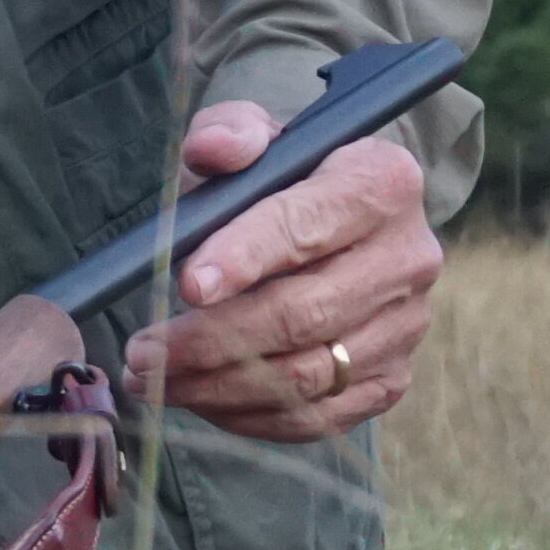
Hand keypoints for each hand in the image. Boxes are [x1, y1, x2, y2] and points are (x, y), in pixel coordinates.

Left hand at [124, 96, 438, 441]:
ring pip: (305, 376)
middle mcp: (408, 258)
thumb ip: (229, 132)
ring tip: (151, 379)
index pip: (309, 227)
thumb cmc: (281, 177)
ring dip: (216, 386)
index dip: (245, 258)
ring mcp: (405, 326)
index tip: (185, 286)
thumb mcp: (253, 135)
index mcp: (382, 182)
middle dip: (211, 340)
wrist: (335, 222)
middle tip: (141, 352)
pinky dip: (247, 416)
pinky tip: (197, 397)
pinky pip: (315, 417)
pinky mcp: (390, 378)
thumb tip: (212, 150)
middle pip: (303, 315)